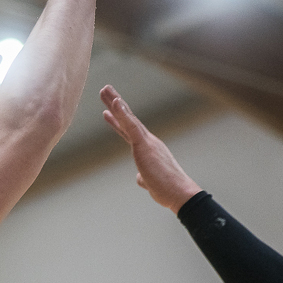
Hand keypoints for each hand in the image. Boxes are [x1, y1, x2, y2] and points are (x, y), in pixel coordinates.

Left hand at [100, 85, 201, 211]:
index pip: (129, 131)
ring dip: (116, 102)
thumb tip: (140, 178)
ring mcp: (147, 141)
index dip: (118, 120)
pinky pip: (131, 126)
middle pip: (127, 119)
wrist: (178, 193)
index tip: (108, 110)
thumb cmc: (166, 189)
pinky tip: (116, 102)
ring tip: (105, 89)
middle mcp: (148, 141)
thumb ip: (143, 177)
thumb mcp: (150, 182)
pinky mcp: (144, 145)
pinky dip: (123, 114)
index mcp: (148, 148)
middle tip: (105, 89)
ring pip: (128, 118)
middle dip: (115, 103)